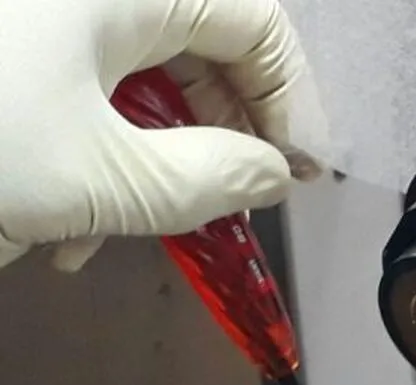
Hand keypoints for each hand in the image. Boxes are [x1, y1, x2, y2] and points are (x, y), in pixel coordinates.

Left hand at [0, 0, 323, 271]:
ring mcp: (46, 24)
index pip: (255, 25)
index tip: (293, 176)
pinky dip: (91, 156)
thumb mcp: (99, 178)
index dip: (288, 102)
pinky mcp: (15, 59)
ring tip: (128, 234)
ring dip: (151, 164)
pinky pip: (79, 93)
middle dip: (220, 139)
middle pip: (200, 52)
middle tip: (231, 210)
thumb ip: (208, 179)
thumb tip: (274, 176)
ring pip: (138, 81)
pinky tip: (65, 228)